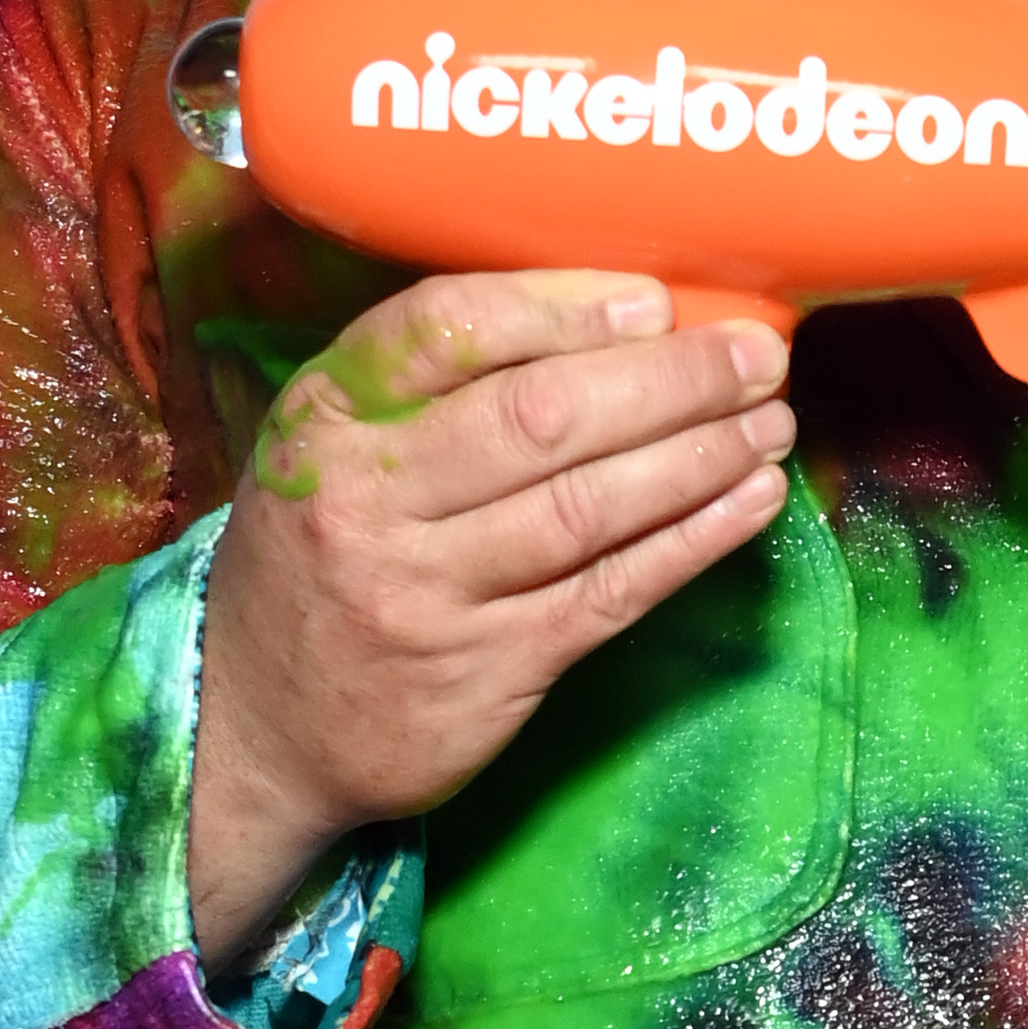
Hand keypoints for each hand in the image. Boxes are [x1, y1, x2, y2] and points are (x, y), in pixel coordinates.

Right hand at [188, 270, 793, 966]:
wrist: (256, 728)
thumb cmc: (317, 556)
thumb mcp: (327, 448)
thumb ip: (428, 383)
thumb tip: (607, 310)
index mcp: (326, 416)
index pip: (448, 330)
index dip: (564, 309)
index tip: (654, 300)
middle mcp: (369, 500)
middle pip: (540, 419)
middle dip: (668, 380)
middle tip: (756, 355)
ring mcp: (428, 592)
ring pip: (588, 507)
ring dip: (700, 457)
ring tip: (772, 422)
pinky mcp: (487, 671)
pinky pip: (611, 592)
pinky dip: (693, 541)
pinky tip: (752, 503)